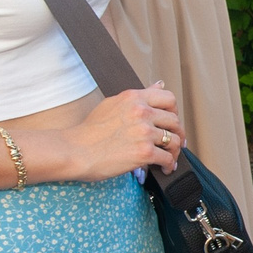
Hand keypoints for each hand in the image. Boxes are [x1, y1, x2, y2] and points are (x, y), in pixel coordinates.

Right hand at [47, 83, 183, 180]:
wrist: (74, 151)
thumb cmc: (89, 131)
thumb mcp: (113, 104)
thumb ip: (138, 96)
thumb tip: (159, 84)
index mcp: (134, 98)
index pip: (169, 98)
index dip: (174, 111)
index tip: (171, 122)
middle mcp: (141, 112)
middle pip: (175, 121)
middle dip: (178, 134)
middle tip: (176, 143)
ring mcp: (144, 132)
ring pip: (174, 141)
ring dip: (175, 152)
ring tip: (169, 158)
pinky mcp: (144, 152)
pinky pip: (168, 158)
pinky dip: (170, 165)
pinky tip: (164, 168)